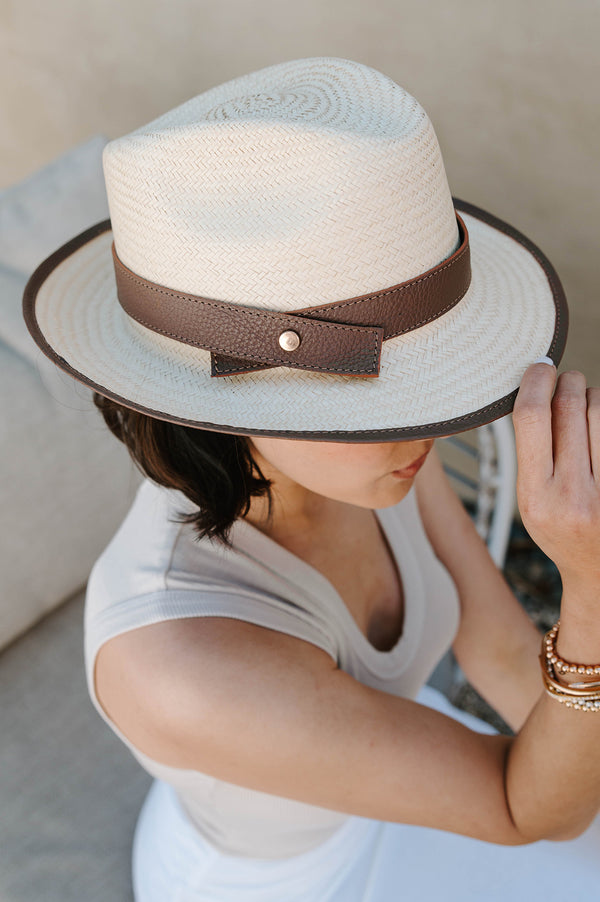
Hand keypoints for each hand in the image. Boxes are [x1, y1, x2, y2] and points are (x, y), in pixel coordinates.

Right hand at [512, 362, 599, 591]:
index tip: (539, 366)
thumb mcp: (531, 501)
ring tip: (586, 408)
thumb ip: (532, 454)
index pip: (532, 419)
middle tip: (565, 378)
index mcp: (536, 498)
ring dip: (592, 397)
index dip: (536, 381)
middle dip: (568, 381)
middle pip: (570, 406)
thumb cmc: (562, 529)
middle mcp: (573, 496)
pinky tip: (598, 429)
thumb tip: (535, 391)